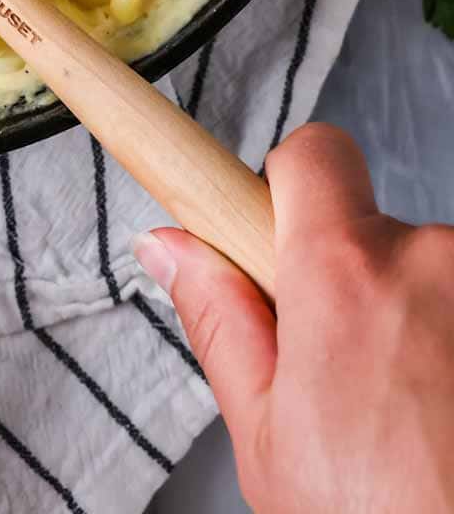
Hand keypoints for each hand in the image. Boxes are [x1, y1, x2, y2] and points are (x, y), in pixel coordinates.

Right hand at [133, 122, 453, 513]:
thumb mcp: (270, 442)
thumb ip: (220, 323)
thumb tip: (170, 248)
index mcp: (345, 273)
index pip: (314, 154)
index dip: (288, 186)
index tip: (275, 239)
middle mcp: (431, 260)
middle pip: (374, 233)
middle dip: (354, 289)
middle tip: (344, 382)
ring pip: (431, 283)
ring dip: (417, 328)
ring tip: (410, 423)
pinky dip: (453, 352)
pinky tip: (444, 422)